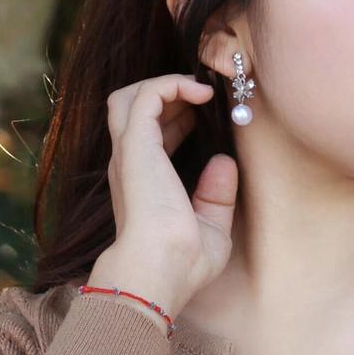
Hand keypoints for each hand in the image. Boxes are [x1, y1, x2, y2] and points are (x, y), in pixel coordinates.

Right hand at [95, 72, 237, 311]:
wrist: (160, 271)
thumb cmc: (182, 264)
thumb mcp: (210, 228)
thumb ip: (216, 196)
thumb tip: (224, 162)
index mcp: (142, 183)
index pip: (149, 134)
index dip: (176, 117)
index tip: (204, 115)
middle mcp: (129, 164)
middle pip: (133, 109)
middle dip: (167, 95)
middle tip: (203, 99)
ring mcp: (129, 152)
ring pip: (130, 95)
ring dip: (165, 84)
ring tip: (199, 91)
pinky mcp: (136, 144)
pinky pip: (147, 95)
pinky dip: (172, 84)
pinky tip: (200, 94)